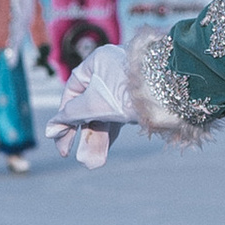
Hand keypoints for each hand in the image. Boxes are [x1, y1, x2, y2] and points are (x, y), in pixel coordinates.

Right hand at [48, 40, 135, 166]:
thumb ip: (70, 117)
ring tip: (92, 163)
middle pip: (89, 106)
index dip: (64, 115)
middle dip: (82, 134)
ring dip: (96, 139)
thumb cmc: (130, 92)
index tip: (58, 135)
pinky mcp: (139, 100)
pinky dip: (110, 135)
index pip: (73, 90)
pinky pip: (119, 117)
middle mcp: (111, 71)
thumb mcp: (95, 105)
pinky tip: (102, 153)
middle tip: (71, 157)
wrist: (174, 92)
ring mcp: (126, 86)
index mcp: (98, 62)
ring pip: (105, 115)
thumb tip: (50, 130)